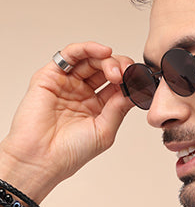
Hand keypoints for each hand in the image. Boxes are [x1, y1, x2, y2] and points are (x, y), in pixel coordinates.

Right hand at [0, 42, 134, 198]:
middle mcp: (82, 93)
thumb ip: (119, 108)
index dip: (130, 80)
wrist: (41, 159)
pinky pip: (71, 54)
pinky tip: (104, 52)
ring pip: (91, 59)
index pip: (118, 85)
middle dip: (121, 68)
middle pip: (106, 69)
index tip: (141, 82)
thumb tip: (136, 89)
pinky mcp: (51, 75)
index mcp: (97, 107)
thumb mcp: (104, 131)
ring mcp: (67, 83)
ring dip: (108, 60)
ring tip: (116, 72)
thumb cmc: (69, 152)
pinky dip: (88, 48)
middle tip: (128, 75)